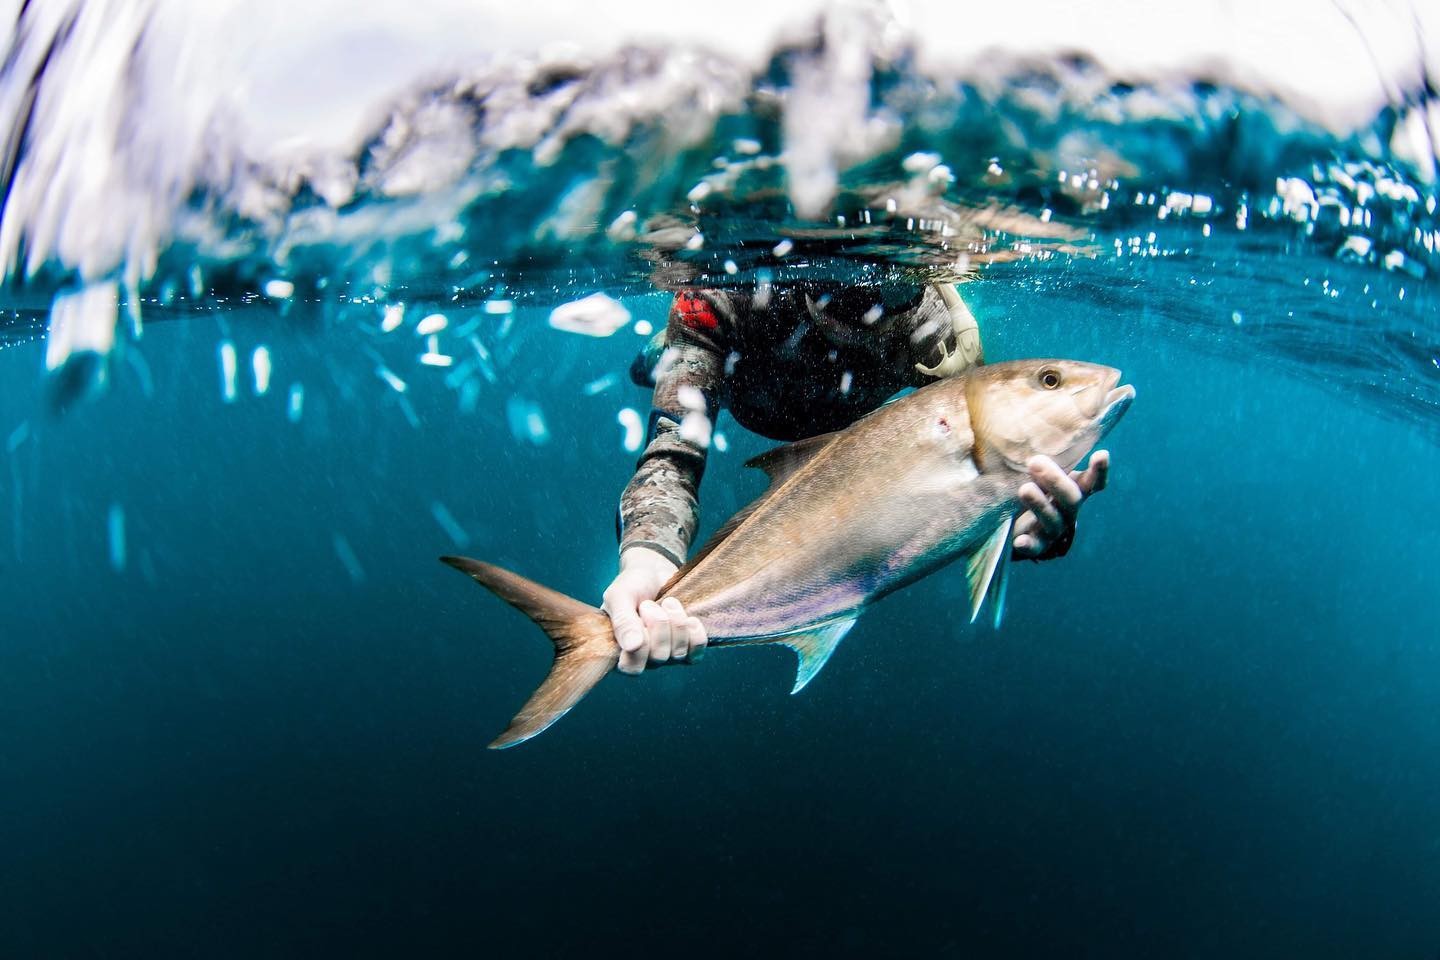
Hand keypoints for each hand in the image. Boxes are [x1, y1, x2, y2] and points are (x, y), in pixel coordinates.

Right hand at [601, 547, 708, 673]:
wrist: (655, 571)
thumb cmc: (632, 585)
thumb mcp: (619, 596)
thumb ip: (621, 621)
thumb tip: (632, 646)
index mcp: (620, 651)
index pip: (631, 668)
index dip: (639, 647)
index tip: (638, 617)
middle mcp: (644, 658)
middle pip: (658, 658)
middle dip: (658, 625)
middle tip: (650, 604)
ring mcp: (667, 655)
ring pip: (678, 654)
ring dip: (676, 623)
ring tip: (668, 602)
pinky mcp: (687, 648)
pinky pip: (696, 654)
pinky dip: (695, 634)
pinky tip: (689, 618)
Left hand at [1011, 450, 1109, 560]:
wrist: (1012, 527)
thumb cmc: (1027, 487)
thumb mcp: (1035, 470)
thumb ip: (1040, 453)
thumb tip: (1032, 410)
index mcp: (1073, 490)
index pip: (1093, 482)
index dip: (1099, 471)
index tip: (1101, 455)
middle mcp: (1068, 511)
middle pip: (1072, 498)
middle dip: (1055, 480)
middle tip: (1034, 462)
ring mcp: (1054, 530)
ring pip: (1054, 520)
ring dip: (1040, 504)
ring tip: (1024, 489)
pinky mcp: (1036, 546)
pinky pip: (1035, 548)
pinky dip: (1028, 544)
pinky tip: (1018, 540)